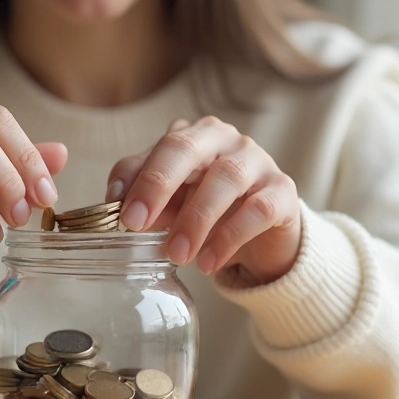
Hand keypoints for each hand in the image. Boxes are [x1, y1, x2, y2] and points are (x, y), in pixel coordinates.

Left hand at [107, 117, 300, 282]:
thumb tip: (115, 204)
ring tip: (177, 255)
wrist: (264, 235)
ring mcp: (259, 162)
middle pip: (188, 149)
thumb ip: (145, 196)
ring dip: (196, 218)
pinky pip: (258, 209)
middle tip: (137, 225)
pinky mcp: (283, 192)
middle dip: (158, 185)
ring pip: (226, 178)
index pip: (160, 147)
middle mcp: (226, 140)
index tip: (122, 215)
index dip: (137, 178)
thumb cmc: (210, 210)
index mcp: (194, 136)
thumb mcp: (172, 202)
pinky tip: (208, 262)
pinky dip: (230, 237)